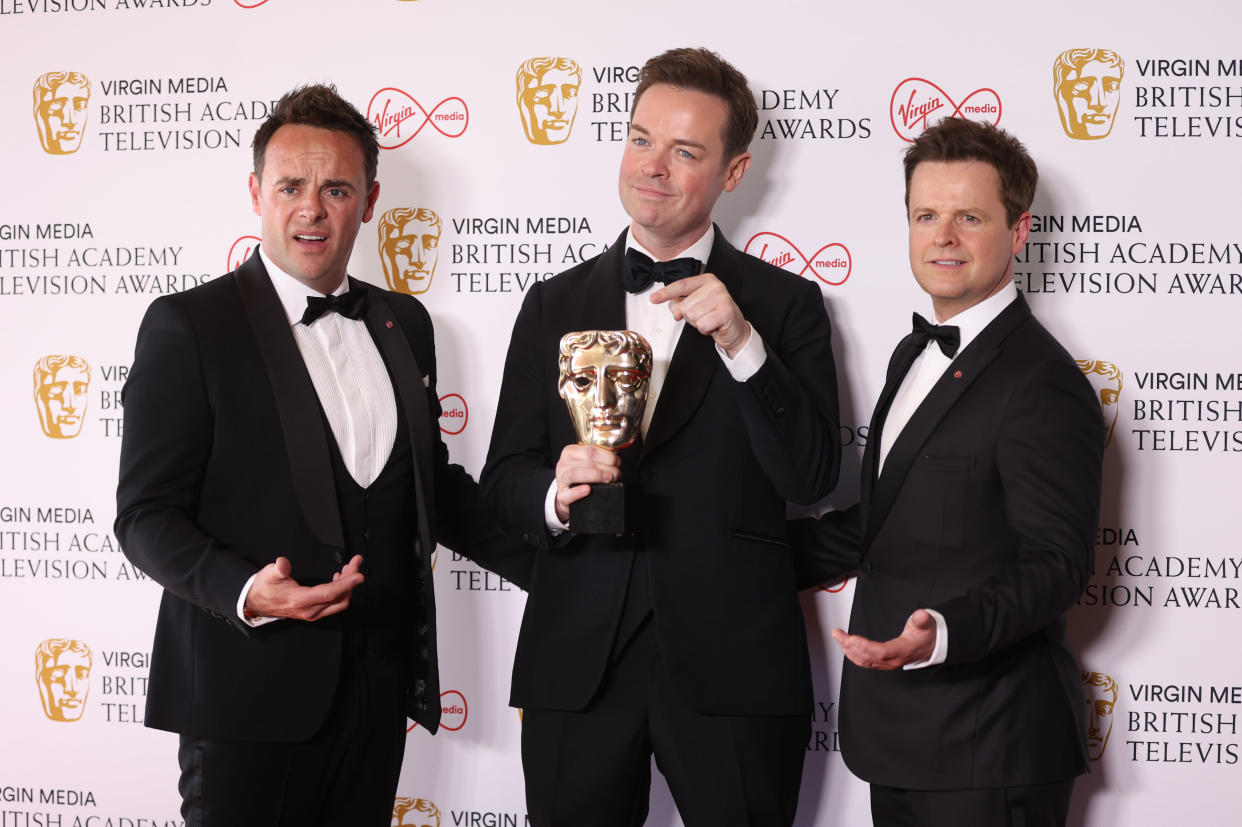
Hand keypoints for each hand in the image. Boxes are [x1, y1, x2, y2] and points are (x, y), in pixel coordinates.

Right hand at [244, 554, 364, 621]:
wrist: (255, 602)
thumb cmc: (264, 587)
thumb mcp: (269, 574)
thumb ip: (279, 569)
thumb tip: (283, 563)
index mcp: (300, 600)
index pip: (329, 593)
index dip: (346, 584)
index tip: (358, 574)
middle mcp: (309, 610)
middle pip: (339, 598)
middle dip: (351, 581)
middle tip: (355, 563)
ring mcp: (312, 613)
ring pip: (338, 602)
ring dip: (347, 586)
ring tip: (349, 569)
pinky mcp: (313, 612)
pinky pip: (333, 604)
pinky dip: (340, 592)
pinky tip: (338, 579)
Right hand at [554, 444, 620, 522]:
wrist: (567, 495)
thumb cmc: (580, 476)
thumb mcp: (585, 462)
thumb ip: (598, 458)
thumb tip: (615, 455)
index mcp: (570, 452)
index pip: (590, 450)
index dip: (607, 456)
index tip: (617, 462)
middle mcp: (564, 464)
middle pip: (586, 462)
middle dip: (606, 467)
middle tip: (616, 473)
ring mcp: (561, 480)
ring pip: (575, 474)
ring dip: (595, 475)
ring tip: (608, 479)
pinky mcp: (561, 496)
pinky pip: (568, 494)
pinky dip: (578, 492)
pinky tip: (588, 490)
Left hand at [650, 273, 751, 356]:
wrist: (734, 329)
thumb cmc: (714, 315)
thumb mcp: (694, 307)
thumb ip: (680, 304)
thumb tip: (675, 311)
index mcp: (706, 280)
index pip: (681, 285)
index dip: (666, 293)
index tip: (654, 298)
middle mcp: (715, 285)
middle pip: (685, 305)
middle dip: (690, 317)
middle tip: (704, 316)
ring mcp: (722, 297)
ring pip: (692, 315)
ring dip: (698, 323)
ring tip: (709, 320)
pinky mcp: (726, 311)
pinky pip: (702, 324)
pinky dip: (705, 329)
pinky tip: (714, 325)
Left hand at [831, 609, 936, 669]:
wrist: (929, 646)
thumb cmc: (926, 636)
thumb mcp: (927, 624)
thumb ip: (923, 619)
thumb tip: (921, 614)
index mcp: (902, 650)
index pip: (881, 652)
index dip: (865, 647)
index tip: (851, 639)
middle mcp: (893, 660)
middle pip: (868, 657)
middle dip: (850, 646)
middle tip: (837, 634)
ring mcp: (887, 663)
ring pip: (865, 661)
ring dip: (849, 650)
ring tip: (838, 638)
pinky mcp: (883, 662)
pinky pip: (866, 662)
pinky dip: (853, 655)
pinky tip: (846, 647)